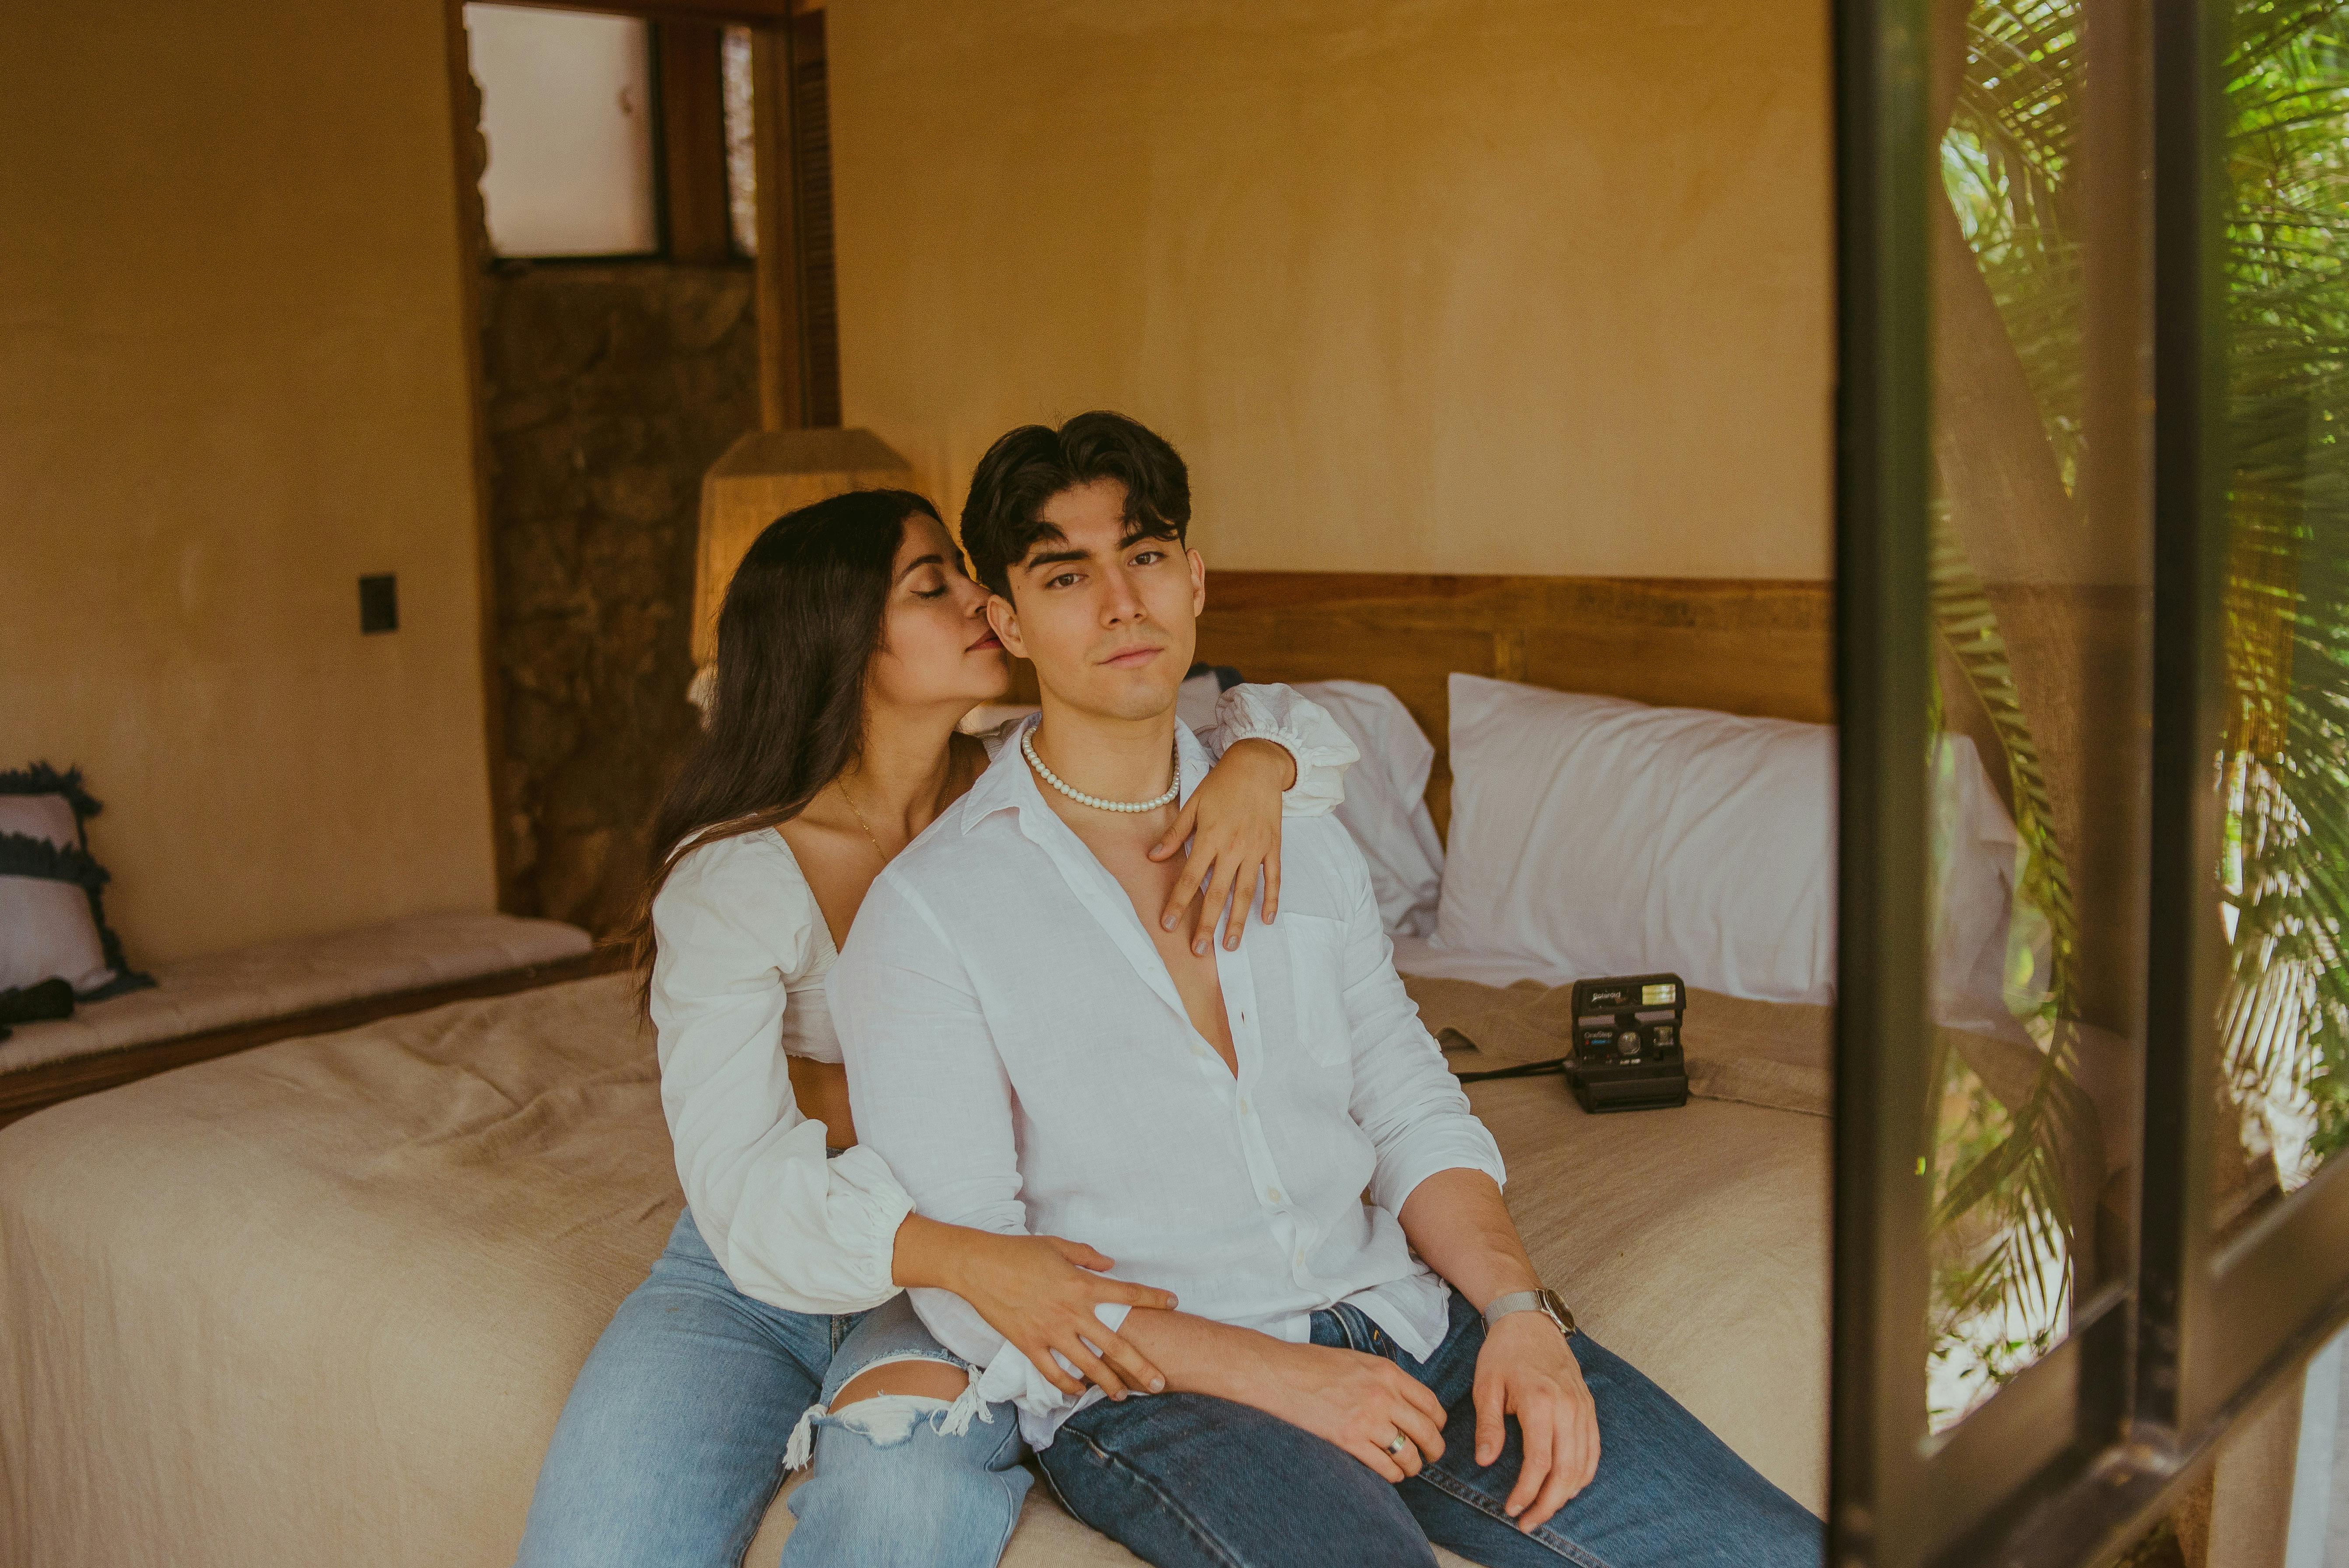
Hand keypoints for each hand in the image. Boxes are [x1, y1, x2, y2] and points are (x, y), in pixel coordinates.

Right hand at [899, 1219, 1178, 1399]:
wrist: (978, 1266)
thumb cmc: (1018, 1252)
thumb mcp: (1058, 1245)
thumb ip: (1088, 1256)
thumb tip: (1111, 1266)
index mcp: (1082, 1284)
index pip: (1128, 1293)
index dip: (1153, 1298)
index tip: (1173, 1302)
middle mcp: (1072, 1312)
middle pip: (1116, 1345)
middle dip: (1141, 1366)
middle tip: (1160, 1384)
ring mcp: (1050, 1332)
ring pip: (1088, 1366)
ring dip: (1108, 1384)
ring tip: (1123, 1395)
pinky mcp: (1029, 1345)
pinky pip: (1054, 1373)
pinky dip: (1068, 1385)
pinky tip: (1079, 1392)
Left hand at [1149, 737, 1292, 952]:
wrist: (1258, 765)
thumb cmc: (1222, 783)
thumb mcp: (1194, 803)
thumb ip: (1175, 834)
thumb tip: (1153, 857)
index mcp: (1210, 837)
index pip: (1190, 878)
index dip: (1178, 903)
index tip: (1166, 925)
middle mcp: (1233, 847)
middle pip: (1218, 893)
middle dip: (1207, 924)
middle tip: (1199, 951)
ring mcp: (1256, 849)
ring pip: (1246, 892)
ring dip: (1238, 920)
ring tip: (1231, 945)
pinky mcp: (1273, 847)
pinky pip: (1273, 878)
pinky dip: (1271, 899)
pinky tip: (1266, 920)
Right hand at [1248, 1339, 1449, 1483]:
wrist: (1277, 1373)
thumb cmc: (1311, 1365)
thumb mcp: (1357, 1360)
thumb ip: (1383, 1379)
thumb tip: (1402, 1401)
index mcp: (1387, 1372)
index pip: (1431, 1403)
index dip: (1438, 1423)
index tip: (1434, 1431)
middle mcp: (1384, 1395)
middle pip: (1428, 1432)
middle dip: (1434, 1450)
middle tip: (1430, 1457)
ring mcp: (1367, 1419)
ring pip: (1409, 1454)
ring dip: (1412, 1466)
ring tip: (1407, 1468)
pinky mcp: (1349, 1440)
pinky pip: (1385, 1467)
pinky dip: (1392, 1475)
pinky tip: (1388, 1473)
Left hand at [1473, 1311, 1597, 1530]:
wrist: (1530, 1321)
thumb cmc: (1504, 1353)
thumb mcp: (1486, 1386)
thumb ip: (1488, 1426)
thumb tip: (1485, 1462)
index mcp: (1541, 1402)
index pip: (1539, 1462)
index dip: (1526, 1492)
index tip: (1511, 1508)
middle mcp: (1568, 1408)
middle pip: (1566, 1472)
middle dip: (1548, 1504)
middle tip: (1528, 1522)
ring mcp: (1583, 1408)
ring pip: (1583, 1466)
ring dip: (1565, 1494)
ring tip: (1543, 1509)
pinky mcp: (1589, 1408)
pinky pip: (1593, 1451)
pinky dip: (1583, 1475)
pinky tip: (1566, 1487)